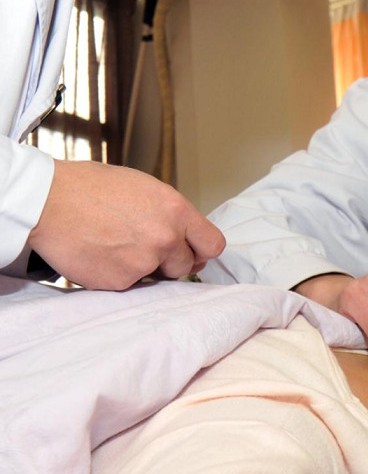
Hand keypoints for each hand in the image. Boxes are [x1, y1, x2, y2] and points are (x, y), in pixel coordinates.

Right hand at [28, 160, 224, 289]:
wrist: (49, 200)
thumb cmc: (92, 188)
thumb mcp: (144, 188)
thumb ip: (170, 214)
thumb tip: (184, 236)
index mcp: (176, 210)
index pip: (213, 244)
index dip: (201, 250)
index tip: (192, 252)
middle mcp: (165, 238)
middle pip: (185, 265)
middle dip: (168, 259)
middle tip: (140, 244)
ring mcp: (143, 263)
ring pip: (155, 276)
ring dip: (142, 267)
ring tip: (115, 244)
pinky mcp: (120, 282)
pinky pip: (128, 285)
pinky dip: (116, 274)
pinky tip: (99, 253)